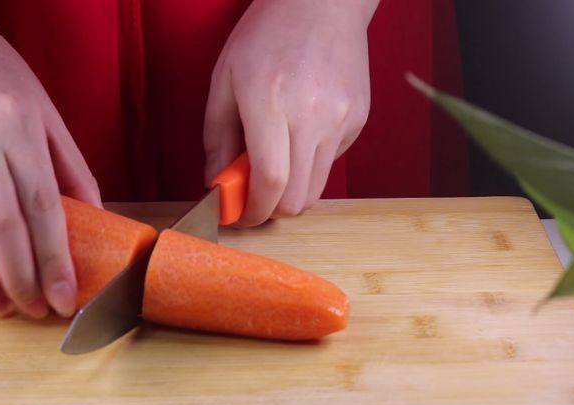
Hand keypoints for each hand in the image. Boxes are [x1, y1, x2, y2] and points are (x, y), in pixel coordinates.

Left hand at [204, 0, 376, 225]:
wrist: (322, 2)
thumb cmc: (266, 35)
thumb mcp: (225, 79)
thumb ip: (217, 138)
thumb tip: (215, 184)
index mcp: (270, 101)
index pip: (269, 181)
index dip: (253, 211)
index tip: (240, 215)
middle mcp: (311, 114)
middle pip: (296, 198)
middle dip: (270, 209)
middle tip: (253, 196)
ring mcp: (340, 118)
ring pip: (315, 188)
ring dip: (290, 191)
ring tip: (275, 163)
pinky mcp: (357, 119)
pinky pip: (331, 162)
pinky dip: (310, 164)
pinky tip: (300, 133)